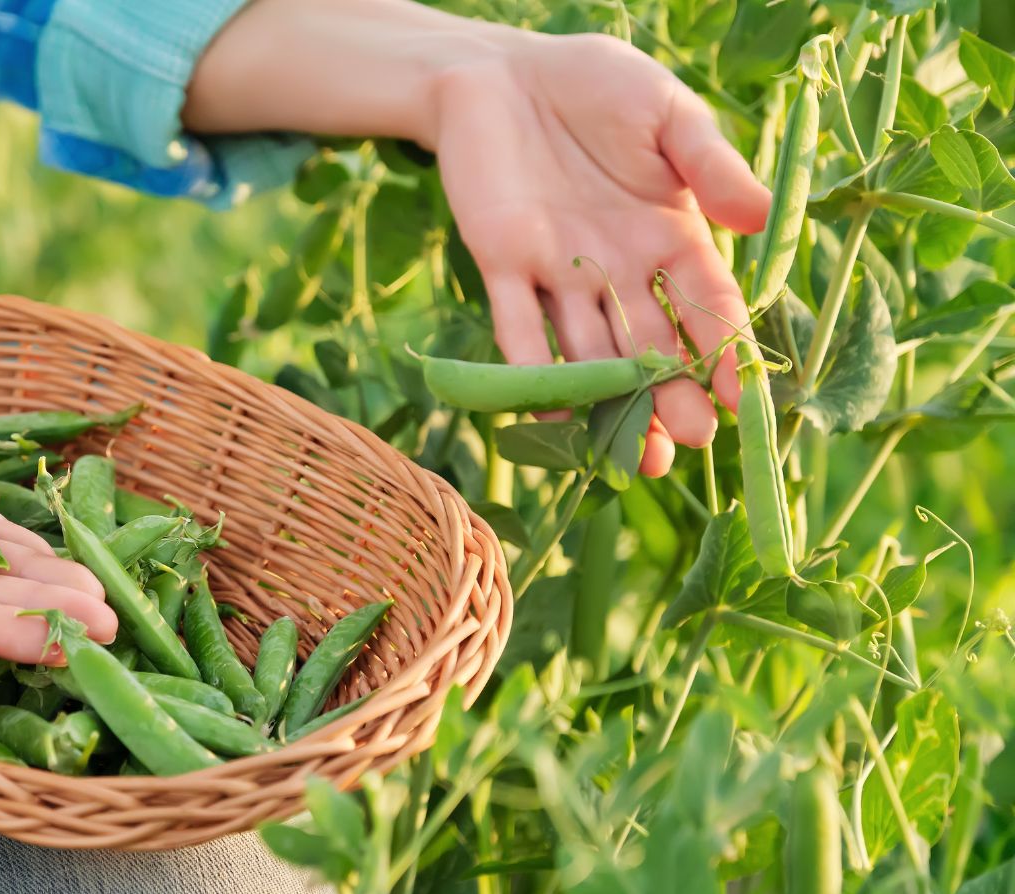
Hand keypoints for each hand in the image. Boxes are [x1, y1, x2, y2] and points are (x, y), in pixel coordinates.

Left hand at [430, 29, 769, 475]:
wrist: (501, 70)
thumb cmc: (595, 84)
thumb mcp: (666, 113)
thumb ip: (708, 163)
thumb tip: (757, 218)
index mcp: (669, 234)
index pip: (707, 303)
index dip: (725, 349)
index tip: (741, 398)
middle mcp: (618, 268)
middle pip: (650, 345)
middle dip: (669, 396)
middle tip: (690, 445)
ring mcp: (558, 273)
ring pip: (589, 352)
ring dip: (611, 404)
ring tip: (636, 458)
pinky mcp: (501, 265)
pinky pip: (518, 329)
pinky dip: (532, 375)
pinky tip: (553, 421)